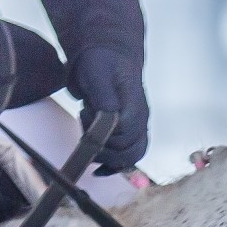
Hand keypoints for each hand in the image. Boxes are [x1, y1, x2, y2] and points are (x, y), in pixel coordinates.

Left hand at [68, 46, 148, 171]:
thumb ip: (104, 94)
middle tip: (84, 135)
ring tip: (89, 139)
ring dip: (107, 156)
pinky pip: (128, 159)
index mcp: (134, 105)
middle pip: (129, 151)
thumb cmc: (100, 62)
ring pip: (129, 157)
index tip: (85, 115)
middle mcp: (141, 120)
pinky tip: (99, 169)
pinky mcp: (131, 134)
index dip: (103, 132)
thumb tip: (109, 114)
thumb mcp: (97, 71)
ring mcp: (138, 129)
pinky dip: (113, 167)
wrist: (109, 57)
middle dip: (104, 149)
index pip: (123, 132)